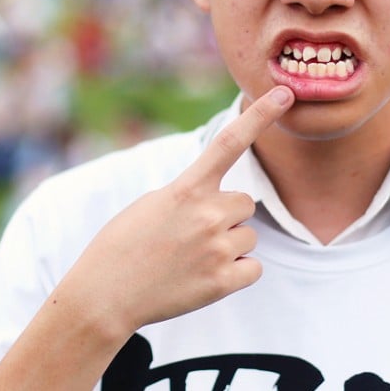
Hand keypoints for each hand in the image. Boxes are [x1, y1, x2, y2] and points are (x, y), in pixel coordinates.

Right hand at [59, 85, 294, 333]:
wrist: (104, 297)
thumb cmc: (124, 245)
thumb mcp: (153, 203)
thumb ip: (193, 194)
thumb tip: (226, 204)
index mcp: (186, 189)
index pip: (229, 142)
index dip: (260, 115)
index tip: (285, 93)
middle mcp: (207, 214)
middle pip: (245, 203)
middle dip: (227, 215)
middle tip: (191, 233)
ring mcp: (217, 249)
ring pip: (249, 235)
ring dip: (229, 244)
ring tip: (192, 257)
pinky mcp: (223, 282)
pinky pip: (254, 267)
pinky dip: (236, 272)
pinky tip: (206, 277)